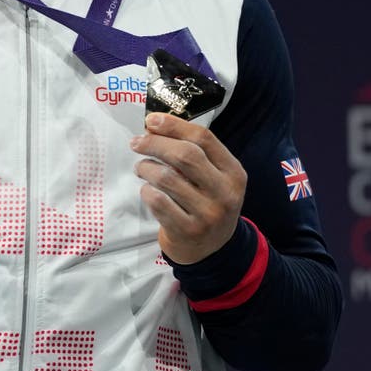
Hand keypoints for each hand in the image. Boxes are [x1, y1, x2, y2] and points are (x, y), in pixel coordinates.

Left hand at [131, 112, 246, 264]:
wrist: (212, 250)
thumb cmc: (208, 203)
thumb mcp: (215, 179)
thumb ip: (195, 154)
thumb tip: (155, 126)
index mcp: (234, 172)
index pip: (204, 138)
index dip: (174, 125)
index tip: (151, 120)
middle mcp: (224, 192)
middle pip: (185, 155)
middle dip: (155, 144)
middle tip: (137, 142)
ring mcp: (207, 214)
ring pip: (167, 178)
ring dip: (147, 168)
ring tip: (141, 168)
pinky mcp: (187, 231)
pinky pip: (158, 202)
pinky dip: (147, 191)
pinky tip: (147, 190)